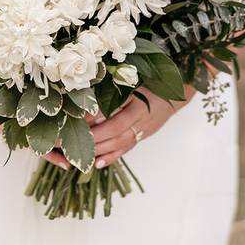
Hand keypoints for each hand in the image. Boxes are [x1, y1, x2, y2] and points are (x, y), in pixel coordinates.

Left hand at [43, 88, 193, 169]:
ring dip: (97, 152)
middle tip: (66, 142)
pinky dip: (111, 157)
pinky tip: (97, 164)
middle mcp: (141, 123)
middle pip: (113, 137)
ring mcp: (142, 132)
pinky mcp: (142, 136)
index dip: (94, 126)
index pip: (113, 121)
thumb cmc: (153, 80)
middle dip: (89, 141)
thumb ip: (113, 91)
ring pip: (118, 146)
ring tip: (76, 155)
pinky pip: (126, 149)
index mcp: (139, 106)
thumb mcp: (134, 81)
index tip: (73, 126)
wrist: (179, 91)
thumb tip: (88, 103)